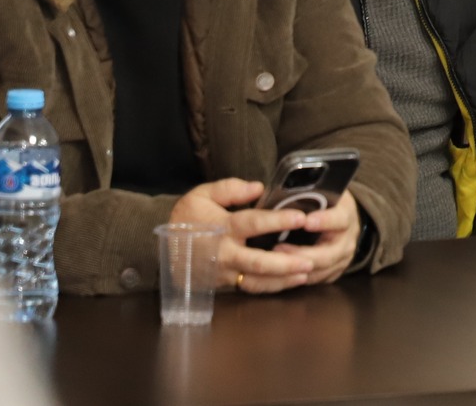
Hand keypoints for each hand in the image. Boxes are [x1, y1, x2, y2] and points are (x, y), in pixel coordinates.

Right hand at [169, 179, 360, 293]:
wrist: (164, 246)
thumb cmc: (188, 217)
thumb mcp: (202, 195)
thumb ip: (230, 188)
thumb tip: (259, 188)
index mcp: (221, 228)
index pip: (252, 224)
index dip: (277, 220)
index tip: (301, 217)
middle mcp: (223, 254)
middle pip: (257, 262)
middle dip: (285, 263)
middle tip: (311, 260)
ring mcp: (223, 273)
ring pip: (255, 281)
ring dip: (282, 280)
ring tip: (307, 272)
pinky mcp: (223, 285)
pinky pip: (250, 288)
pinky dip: (271, 287)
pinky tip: (291, 281)